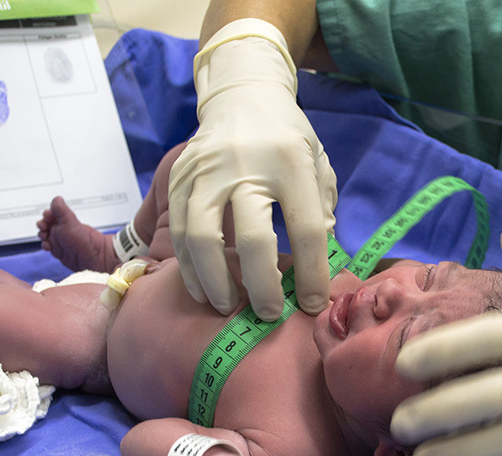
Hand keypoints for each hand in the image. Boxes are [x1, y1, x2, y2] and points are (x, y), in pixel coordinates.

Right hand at [168, 20, 336, 320]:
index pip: (306, 228)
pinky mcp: (180, 177)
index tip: (311, 304)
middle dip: (262, 286)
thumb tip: (319, 272)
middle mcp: (246, 166)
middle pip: (252, 239)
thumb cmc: (287, 140)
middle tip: (268, 314)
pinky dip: (190, 267)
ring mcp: (207, 171)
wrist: (243, 96)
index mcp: (291, 163)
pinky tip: (205, 288)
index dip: (312, 273)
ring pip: (203, 240)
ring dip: (217, 282)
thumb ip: (321, 213)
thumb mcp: (317, 165)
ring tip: (229, 306)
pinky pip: (179, 232)